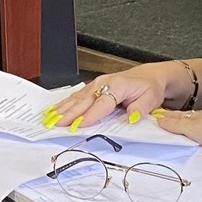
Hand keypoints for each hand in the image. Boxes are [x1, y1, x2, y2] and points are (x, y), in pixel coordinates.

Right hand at [44, 63, 178, 130]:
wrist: (148, 76)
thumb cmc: (148, 88)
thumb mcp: (151, 98)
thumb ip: (140, 108)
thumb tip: (130, 118)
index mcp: (118, 86)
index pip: (102, 103)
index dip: (89, 115)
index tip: (78, 125)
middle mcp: (103, 83)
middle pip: (84, 101)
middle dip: (69, 113)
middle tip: (56, 124)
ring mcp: (96, 85)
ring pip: (76, 98)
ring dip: (62, 109)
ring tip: (50, 118)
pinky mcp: (92, 88)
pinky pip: (76, 96)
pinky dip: (64, 104)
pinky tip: (55, 110)